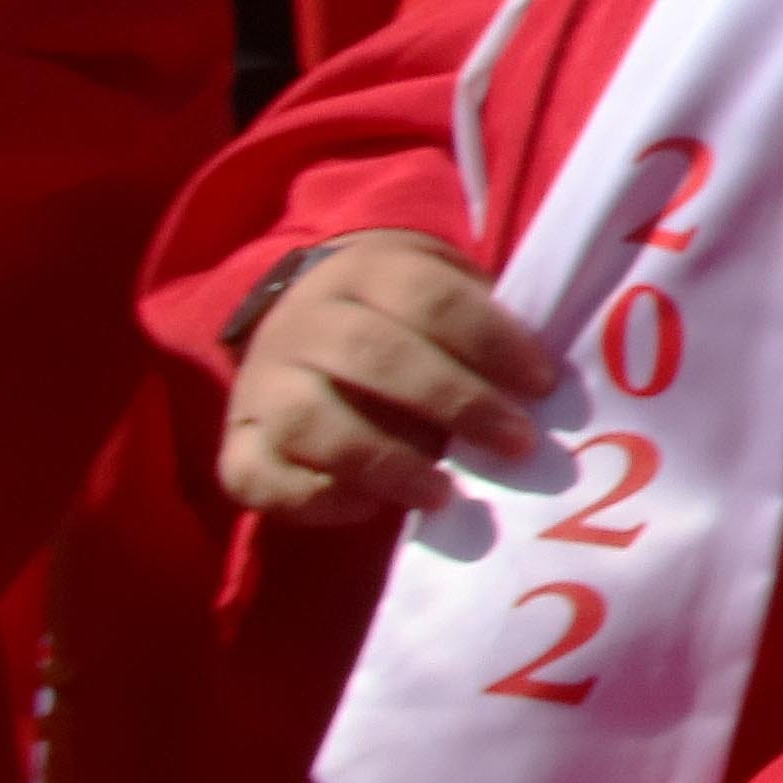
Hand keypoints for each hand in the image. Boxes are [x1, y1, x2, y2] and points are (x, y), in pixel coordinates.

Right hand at [221, 234, 551, 526]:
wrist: (301, 316)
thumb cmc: (406, 322)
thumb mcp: (443, 298)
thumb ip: (483, 335)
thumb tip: (545, 394)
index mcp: (366, 274)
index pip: (432, 299)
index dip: (492, 341)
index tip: (543, 384)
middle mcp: (304, 322)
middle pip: (375, 355)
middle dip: (454, 401)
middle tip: (516, 442)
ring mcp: (261, 383)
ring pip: (312, 420)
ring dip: (384, 461)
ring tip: (444, 492)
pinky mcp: (236, 443)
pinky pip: (258, 477)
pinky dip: (316, 499)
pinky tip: (372, 509)